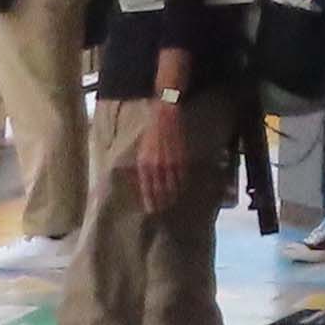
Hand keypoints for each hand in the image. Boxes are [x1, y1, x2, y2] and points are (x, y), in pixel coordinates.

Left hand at [134, 96, 191, 211]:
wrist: (164, 115)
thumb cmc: (151, 132)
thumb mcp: (142, 150)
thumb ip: (143, 167)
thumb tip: (144, 182)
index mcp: (144, 163)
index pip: (147, 189)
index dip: (150, 201)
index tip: (152, 210)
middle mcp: (156, 165)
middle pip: (160, 191)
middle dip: (162, 202)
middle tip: (163, 209)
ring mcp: (170, 162)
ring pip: (173, 186)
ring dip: (172, 195)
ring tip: (172, 201)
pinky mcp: (181, 158)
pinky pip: (182, 176)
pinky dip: (181, 184)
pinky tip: (180, 188)